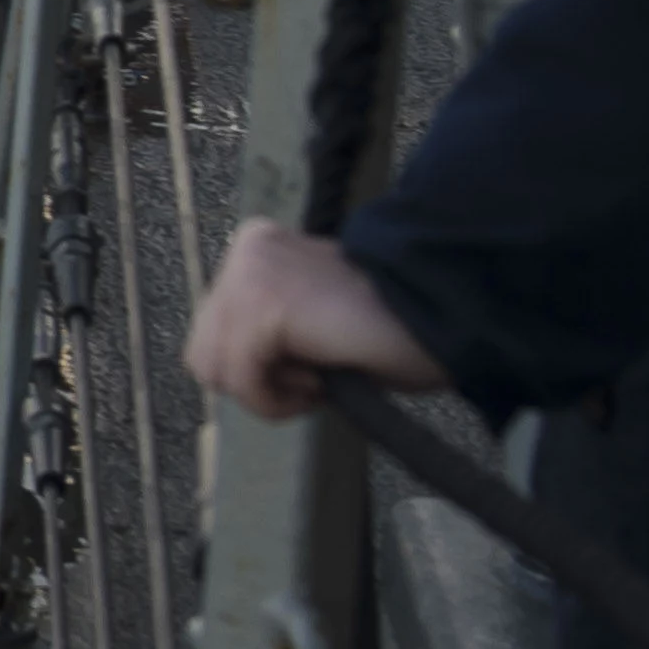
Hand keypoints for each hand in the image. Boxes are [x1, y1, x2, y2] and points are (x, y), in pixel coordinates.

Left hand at [187, 219, 447, 419]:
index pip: (212, 333)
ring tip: (319, 375)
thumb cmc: (390, 332)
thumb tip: (222, 371)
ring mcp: (252, 272)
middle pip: (203, 353)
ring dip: (269, 391)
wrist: (445, 318)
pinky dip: (278, 399)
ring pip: (214, 369)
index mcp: (256, 248)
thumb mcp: (306, 327)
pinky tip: (321, 380)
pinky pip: (239, 377)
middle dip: (256, 380)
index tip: (313, 363)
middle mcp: (248, 250)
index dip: (259, 369)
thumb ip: (264, 334)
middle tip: (316, 374)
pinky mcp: (265, 303)